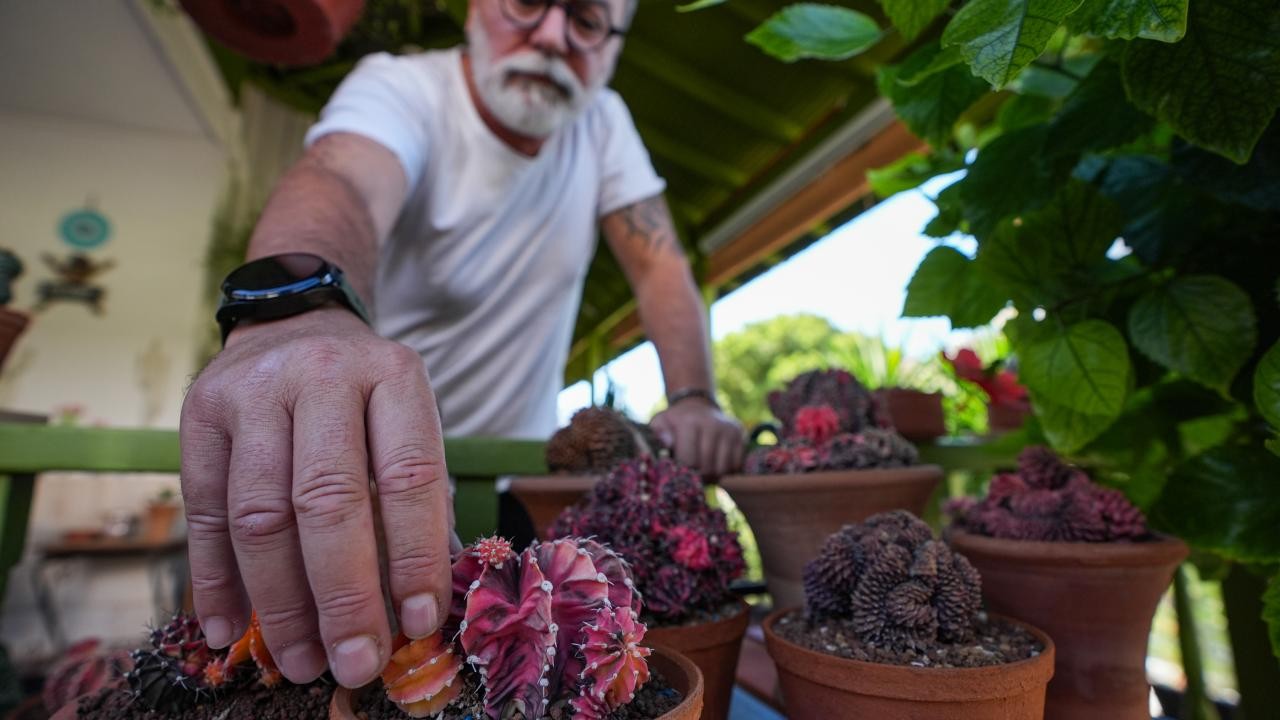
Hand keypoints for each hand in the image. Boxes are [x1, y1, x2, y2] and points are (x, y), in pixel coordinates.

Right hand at [180, 306, 452, 687]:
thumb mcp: (407, 424)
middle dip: (343, 596)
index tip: (419, 623)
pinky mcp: (199, 415)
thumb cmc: (366, 397)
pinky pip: (203, 512)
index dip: (414, 557)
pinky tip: (229, 629)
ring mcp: (253, 391)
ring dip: (280, 602)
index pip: (408, 476)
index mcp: (393, 375)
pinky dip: (215, 580)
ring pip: (259, 515)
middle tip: (355, 663)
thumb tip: (414, 610)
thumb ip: (412, 503)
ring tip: (300, 660)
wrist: (296, 323)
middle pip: (327, 501)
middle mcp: (322, 376)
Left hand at [650, 398, 744, 477]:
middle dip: (699, 477)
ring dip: (714, 476)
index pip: (690, 461)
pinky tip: (716, 465)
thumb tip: (668, 443)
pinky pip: (737, 465)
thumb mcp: (660, 423)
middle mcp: (713, 424)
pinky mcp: (741, 435)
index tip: (680, 471)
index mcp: (690, 422)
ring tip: (704, 471)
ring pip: (724, 469)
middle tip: (693, 475)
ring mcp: (729, 430)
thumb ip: (658, 434)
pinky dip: (726, 472)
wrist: (697, 406)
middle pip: (708, 467)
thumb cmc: (676, 421)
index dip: (685, 472)